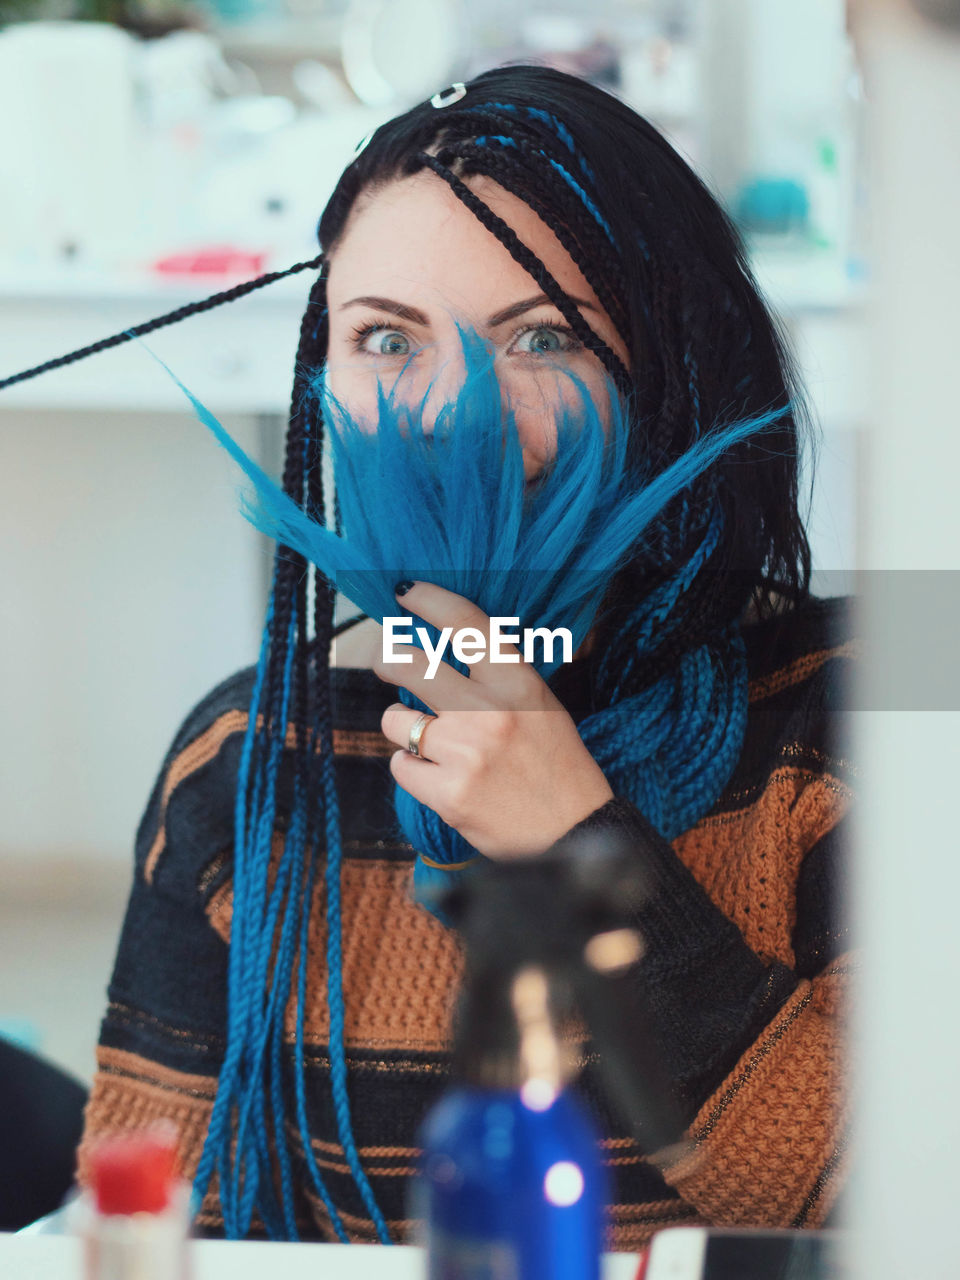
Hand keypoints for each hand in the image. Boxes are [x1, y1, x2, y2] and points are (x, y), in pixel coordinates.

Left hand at [374, 581, 613, 859]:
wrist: (575, 834)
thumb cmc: (558, 767)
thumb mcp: (542, 706)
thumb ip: (498, 678)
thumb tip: (443, 650)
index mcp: (519, 683)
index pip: (467, 623)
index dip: (429, 600)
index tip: (405, 593)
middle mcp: (490, 712)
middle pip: (412, 665)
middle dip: (386, 658)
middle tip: (383, 659)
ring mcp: (466, 753)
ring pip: (396, 720)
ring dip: (402, 728)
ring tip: (427, 742)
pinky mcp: (448, 794)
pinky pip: (401, 766)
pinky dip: (412, 770)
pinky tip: (437, 777)